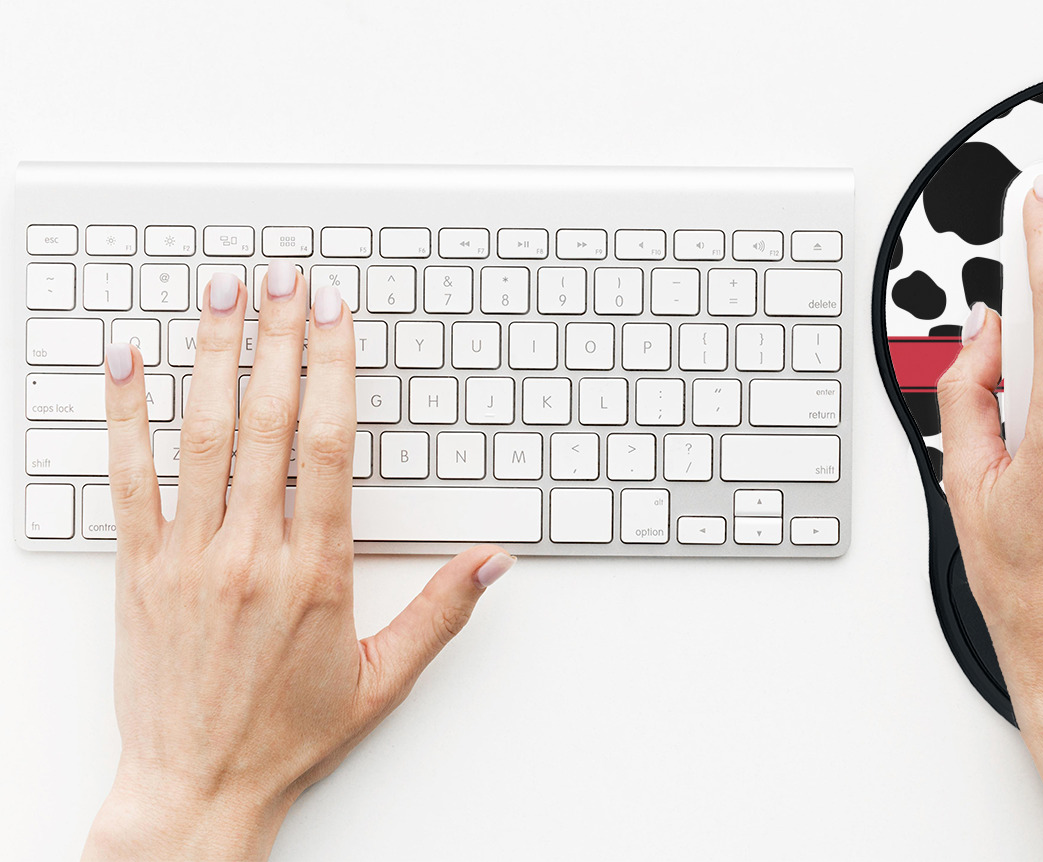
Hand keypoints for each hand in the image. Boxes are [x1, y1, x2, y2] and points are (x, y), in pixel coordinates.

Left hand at [83, 263, 514, 860]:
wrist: (197, 788)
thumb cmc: (289, 735)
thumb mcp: (384, 678)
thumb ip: (441, 611)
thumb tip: (493, 561)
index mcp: (315, 571)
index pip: (327, 446)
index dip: (331, 368)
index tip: (333, 314)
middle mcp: (249, 553)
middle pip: (267, 421)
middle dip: (276, 338)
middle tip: (281, 276)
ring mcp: (187, 557)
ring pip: (200, 435)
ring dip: (210, 355)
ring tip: (219, 293)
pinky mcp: (138, 570)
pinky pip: (126, 480)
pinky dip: (123, 416)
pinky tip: (125, 362)